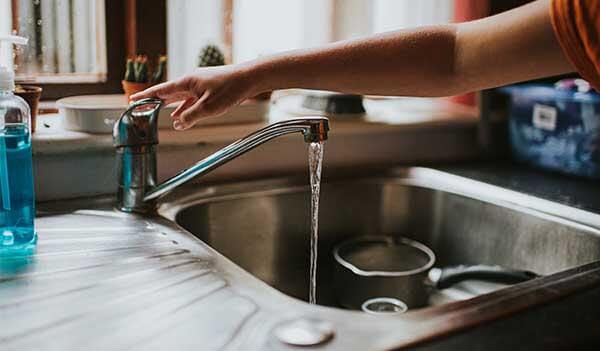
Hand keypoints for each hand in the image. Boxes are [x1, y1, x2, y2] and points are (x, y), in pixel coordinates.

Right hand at [130, 64, 256, 129]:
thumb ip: (191, 116)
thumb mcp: (208, 107)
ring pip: (179, 97)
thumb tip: (178, 124)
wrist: (249, 78)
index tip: (132, 100)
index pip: (160, 90)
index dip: (145, 96)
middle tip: (139, 107)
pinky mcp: (208, 89)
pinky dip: (183, 108)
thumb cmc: (230, 89)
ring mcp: (199, 85)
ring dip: (168, 107)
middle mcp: (190, 82)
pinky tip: (180, 117)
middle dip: (153, 101)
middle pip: (167, 93)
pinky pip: (190, 100)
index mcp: (186, 82)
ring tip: (155, 114)